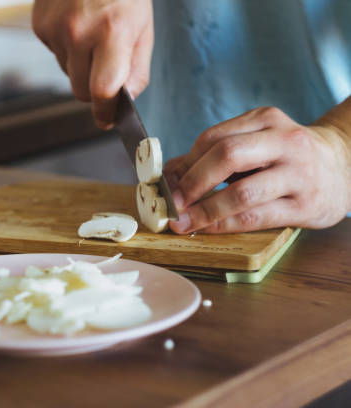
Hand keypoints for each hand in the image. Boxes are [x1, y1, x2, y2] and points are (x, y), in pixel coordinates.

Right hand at [32, 0, 152, 128]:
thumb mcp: (144, 27)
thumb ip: (137, 69)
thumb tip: (125, 99)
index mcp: (112, 32)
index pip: (103, 91)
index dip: (105, 112)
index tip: (107, 120)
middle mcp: (79, 31)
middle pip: (81, 91)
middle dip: (95, 88)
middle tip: (106, 69)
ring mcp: (55, 29)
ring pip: (68, 74)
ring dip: (81, 66)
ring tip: (92, 37)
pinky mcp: (40, 25)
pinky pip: (55, 55)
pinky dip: (67, 49)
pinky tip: (76, 27)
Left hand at [163, 107, 350, 233]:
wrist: (343, 168)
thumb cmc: (286, 157)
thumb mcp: (256, 143)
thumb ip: (216, 154)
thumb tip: (171, 176)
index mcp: (265, 120)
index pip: (213, 138)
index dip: (184, 163)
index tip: (165, 183)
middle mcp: (284, 141)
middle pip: (227, 156)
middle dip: (192, 183)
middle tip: (172, 203)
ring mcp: (298, 173)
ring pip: (242, 192)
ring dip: (205, 210)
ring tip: (182, 222)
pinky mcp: (305, 205)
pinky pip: (256, 217)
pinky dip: (225, 224)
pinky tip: (207, 228)